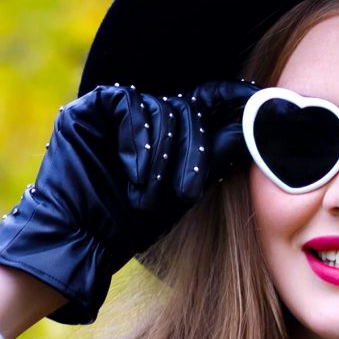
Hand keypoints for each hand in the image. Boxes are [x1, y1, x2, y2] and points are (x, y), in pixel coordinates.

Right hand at [0, 79, 256, 325]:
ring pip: (160, 108)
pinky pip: (128, 103)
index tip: (258, 98)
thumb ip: (214, 157)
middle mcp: (147, 119)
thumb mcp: (184, 192)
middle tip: (184, 190)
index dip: (232, 98)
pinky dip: (136, 138)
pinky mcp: (92, 108)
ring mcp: (119, 112)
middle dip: (192, 149)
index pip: (207, 102)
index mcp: (172, 136)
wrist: (80, 240)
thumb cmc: (130, 225)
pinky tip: (132, 171)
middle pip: (188, 108)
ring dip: (161, 154)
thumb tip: (254, 125)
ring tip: (147, 192)